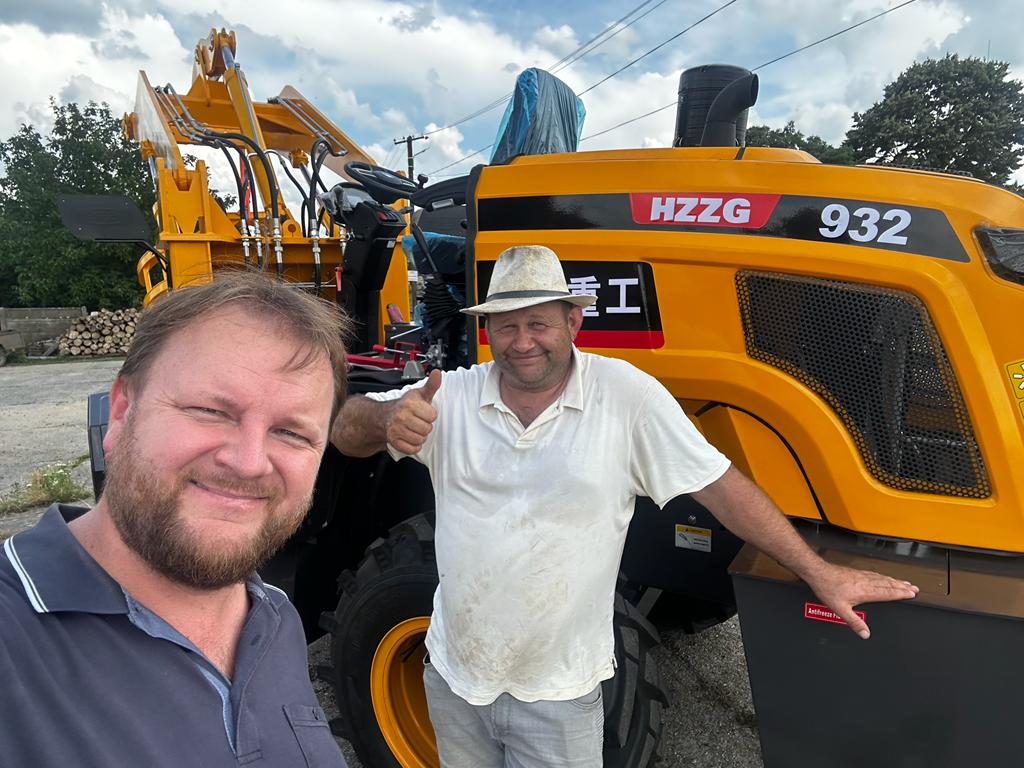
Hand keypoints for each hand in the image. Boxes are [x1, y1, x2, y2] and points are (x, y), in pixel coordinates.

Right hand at [385, 370, 441, 453]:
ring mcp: (396, 429)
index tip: (422, 412)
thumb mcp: (419, 394)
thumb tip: (438, 373)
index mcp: (409, 403)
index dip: (429, 415)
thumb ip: (431, 385)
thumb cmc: (405, 406)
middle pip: (427, 429)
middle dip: (424, 426)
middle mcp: (401, 416)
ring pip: (420, 440)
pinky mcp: (393, 441)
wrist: (383, 416)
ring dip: (419, 437)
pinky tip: (409, 438)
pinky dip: (413, 446)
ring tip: (412, 429)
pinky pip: (412, 449)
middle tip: (416, 422)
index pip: (433, 416)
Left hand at [804, 563, 918, 639]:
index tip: (912, 594)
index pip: (888, 593)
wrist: (819, 573)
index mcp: (866, 591)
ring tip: (904, 583)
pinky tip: (883, 577)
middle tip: (914, 588)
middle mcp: (866, 582)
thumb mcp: (840, 610)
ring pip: (883, 578)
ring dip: (895, 581)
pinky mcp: (856, 573)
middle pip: (888, 584)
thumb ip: (854, 622)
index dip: (901, 593)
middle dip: (902, 587)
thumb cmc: (828, 588)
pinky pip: (874, 574)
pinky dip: (883, 577)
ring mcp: (861, 576)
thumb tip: (865, 634)